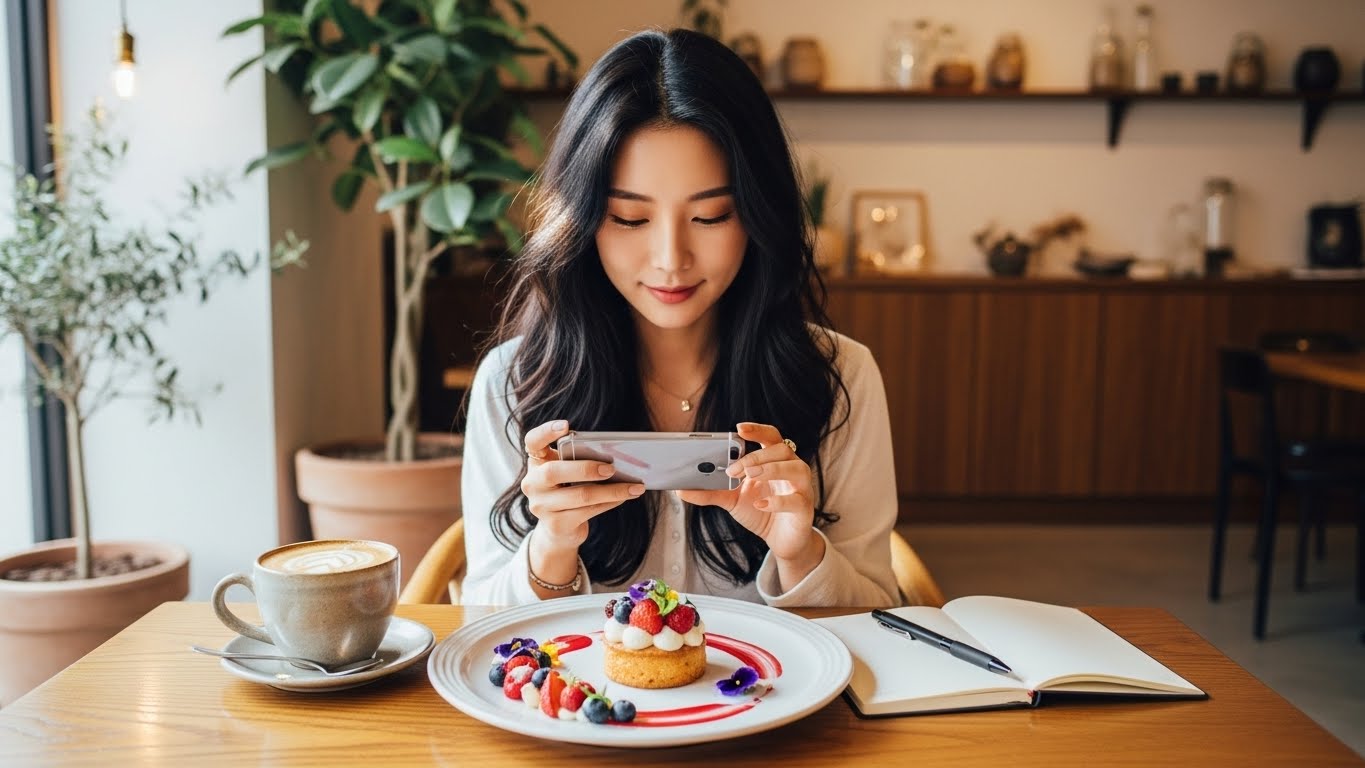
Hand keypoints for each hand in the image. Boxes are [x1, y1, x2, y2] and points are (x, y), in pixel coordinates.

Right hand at [521, 420, 645, 554]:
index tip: (566, 426)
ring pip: (580, 495)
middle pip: (554, 472)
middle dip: (586, 468)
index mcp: (536, 462)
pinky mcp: (556, 524)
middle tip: (612, 468)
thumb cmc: (568, 490)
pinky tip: (624, 497)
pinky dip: (610, 502)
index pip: (533, 441)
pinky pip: (588, 511)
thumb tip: (615, 456)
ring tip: (635, 487)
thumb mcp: (568, 473)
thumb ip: (579, 461)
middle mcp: (532, 483)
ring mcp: (541, 506)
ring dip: (612, 490)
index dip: (546, 432)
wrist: (558, 529)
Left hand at [676, 422, 820, 563]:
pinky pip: (796, 499)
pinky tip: (761, 504)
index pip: (771, 436)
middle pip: (781, 449)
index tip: (739, 428)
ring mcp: (801, 488)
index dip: (757, 429)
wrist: (781, 541)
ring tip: (750, 476)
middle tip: (734, 468)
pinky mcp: (804, 509)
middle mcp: (791, 469)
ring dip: (771, 469)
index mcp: (774, 460)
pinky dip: (778, 500)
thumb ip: (710, 492)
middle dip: (757, 456)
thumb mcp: (731, 500)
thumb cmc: (760, 512)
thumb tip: (680, 490)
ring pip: (795, 468)